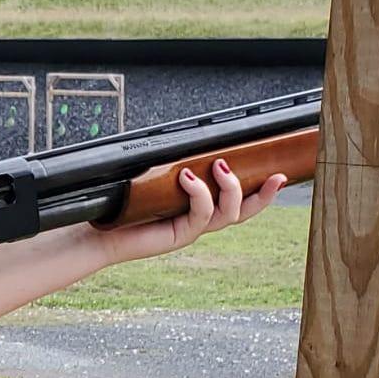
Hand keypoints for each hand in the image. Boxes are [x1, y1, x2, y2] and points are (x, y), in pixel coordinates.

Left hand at [98, 159, 285, 266]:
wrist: (99, 234)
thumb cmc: (123, 205)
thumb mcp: (155, 180)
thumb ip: (177, 167)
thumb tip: (193, 143)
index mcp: (199, 209)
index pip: (239, 202)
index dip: (262, 191)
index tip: (279, 174)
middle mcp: (199, 222)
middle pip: (244, 212)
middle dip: (264, 195)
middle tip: (275, 176)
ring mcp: (191, 230)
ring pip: (228, 214)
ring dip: (230, 187)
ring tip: (219, 165)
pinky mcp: (178, 235)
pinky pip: (200, 214)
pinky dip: (198, 192)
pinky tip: (188, 176)